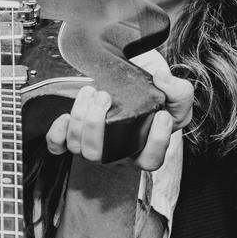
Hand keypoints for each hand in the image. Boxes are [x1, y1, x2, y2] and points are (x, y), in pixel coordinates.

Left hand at [44, 50, 190, 170]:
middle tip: (105, 96)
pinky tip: (66, 117)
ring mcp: (95, 149)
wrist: (136, 92)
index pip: (151, 159)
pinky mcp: (76, 138)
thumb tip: (162, 78)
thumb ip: (179, 91)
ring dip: (79, 119)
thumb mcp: (177, 98)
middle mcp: (117, 155)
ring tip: (91, 92)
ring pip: (79, 148)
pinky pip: (58, 146)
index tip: (162, 116)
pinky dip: (57, 134)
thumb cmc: (157, 103)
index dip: (156, 142)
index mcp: (144, 152)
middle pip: (101, 155)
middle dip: (97, 125)